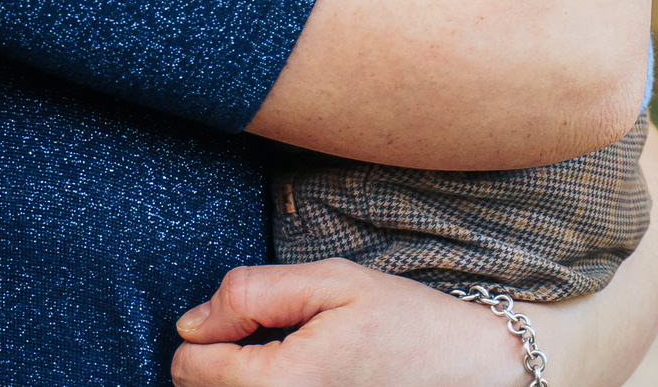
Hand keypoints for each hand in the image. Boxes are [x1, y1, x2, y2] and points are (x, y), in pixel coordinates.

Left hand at [170, 260, 520, 386]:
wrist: (467, 366)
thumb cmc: (404, 320)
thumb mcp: (332, 281)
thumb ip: (252, 293)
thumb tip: (190, 324)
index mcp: (285, 384)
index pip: (190, 366)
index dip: (210, 329)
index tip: (256, 316)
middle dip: (222, 357)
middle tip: (278, 335)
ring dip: (241, 379)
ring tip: (290, 358)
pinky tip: (301, 378)